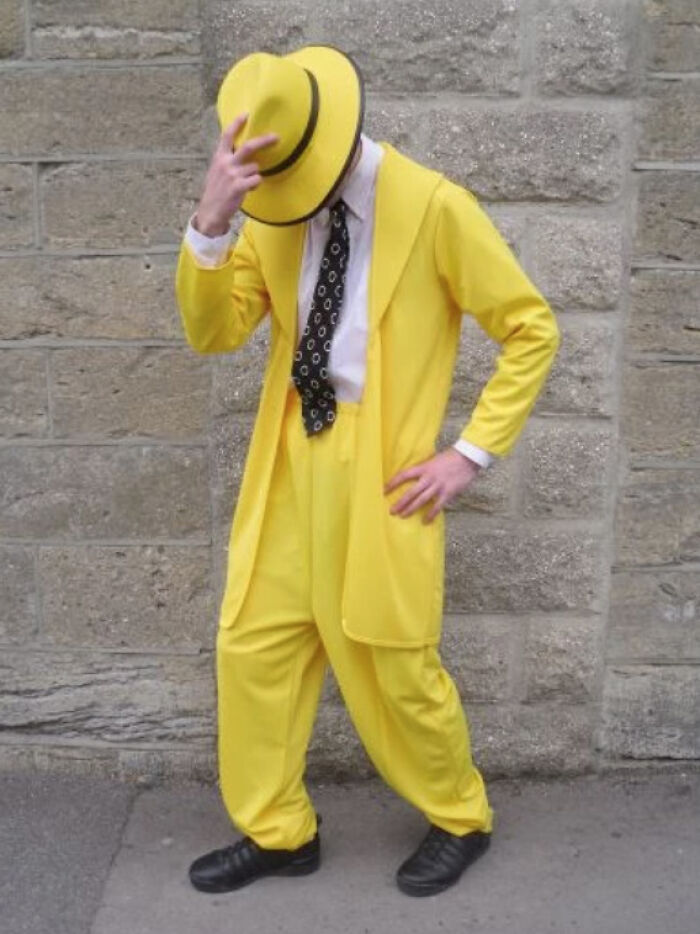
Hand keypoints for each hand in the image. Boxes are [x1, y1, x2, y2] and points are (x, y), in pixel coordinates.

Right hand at [193, 113, 278, 235]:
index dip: (237, 124)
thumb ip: (227, 160)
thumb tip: (242, 151)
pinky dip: (256, 184)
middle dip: (264, 141)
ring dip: (255, 175)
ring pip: (255, 167)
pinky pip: (257, 180)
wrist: (210, 212)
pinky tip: (248, 189)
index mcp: (219, 157)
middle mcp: (225, 163)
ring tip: (247, 184)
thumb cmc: (216, 191)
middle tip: (276, 137)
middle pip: (248, 147)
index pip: (227, 135)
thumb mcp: (217, 171)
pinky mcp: (238, 187)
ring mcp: (232, 175)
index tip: (246, 114)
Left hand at [383, 448, 481, 523]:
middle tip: (391, 511)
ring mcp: (438, 486)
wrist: (467, 458)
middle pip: (411, 492)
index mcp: (424, 467)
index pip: (404, 475)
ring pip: (421, 500)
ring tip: (402, 516)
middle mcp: (429, 477)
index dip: (393, 483)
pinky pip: (437, 506)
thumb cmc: (450, 457)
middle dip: (400, 502)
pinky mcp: (448, 493)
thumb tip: (414, 476)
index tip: (384, 490)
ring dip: (411, 509)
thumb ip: (424, 469)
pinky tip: (425, 521)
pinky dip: (431, 514)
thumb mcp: (433, 460)